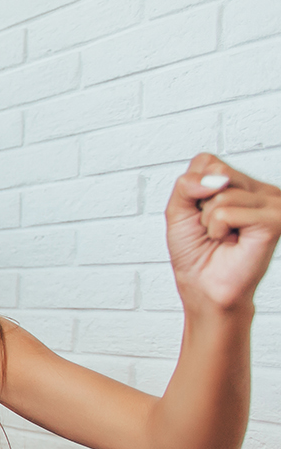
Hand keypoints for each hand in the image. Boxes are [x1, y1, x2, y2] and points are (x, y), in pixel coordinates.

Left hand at [167, 154, 280, 311]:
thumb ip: (187, 184)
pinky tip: (230, 241)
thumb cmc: (195, 251)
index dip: (192, 189)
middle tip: (213, 227)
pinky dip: (217, 229)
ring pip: (221, 194)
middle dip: (200, 204)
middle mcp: (261, 189)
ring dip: (209, 222)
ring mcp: (271, 203)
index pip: (207, 161)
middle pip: (216, 173)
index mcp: (242, 183)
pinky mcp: (274, 220)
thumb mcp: (178, 210)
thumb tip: (216, 179)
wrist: (204, 286)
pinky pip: (226, 212)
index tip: (201, 214)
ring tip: (223, 236)